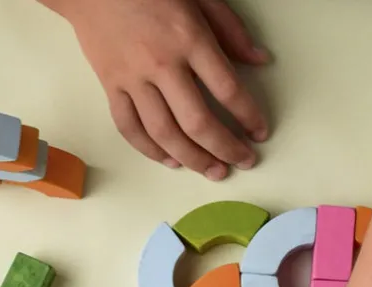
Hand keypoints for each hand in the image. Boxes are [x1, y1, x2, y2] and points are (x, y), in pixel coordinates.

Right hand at [57, 0, 268, 178]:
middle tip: (243, 162)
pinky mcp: (110, 85)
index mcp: (188, 37)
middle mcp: (161, 63)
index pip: (228, 89)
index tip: (260, 132)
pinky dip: (150, 151)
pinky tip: (171, 161)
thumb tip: (260, 60)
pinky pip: (130, 128)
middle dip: (225, 149)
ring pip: (164, 133)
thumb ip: (231, 30)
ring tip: (213, 171)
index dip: (249, 116)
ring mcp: (133, 78)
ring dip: (193, 159)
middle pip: (198, 122)